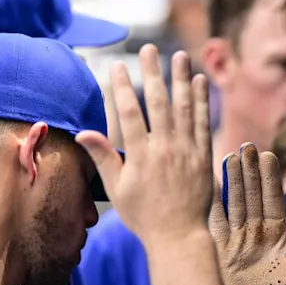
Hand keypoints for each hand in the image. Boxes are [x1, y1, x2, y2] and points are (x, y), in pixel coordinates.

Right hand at [77, 45, 212, 244]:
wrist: (178, 236)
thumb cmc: (143, 215)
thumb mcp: (117, 189)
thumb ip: (103, 158)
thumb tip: (81, 132)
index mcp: (140, 156)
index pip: (129, 113)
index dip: (121, 87)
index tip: (116, 65)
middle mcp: (165, 149)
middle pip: (158, 102)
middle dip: (152, 72)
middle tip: (148, 49)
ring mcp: (187, 151)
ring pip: (184, 107)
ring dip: (181, 79)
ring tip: (179, 55)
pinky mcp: (203, 156)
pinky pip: (203, 122)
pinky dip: (202, 101)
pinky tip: (200, 82)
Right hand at [208, 144, 285, 284]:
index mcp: (274, 235)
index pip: (273, 200)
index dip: (270, 179)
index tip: (269, 155)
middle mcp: (253, 234)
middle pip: (251, 196)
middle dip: (249, 172)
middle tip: (248, 146)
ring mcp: (234, 241)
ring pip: (233, 205)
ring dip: (232, 182)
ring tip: (230, 156)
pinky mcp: (217, 252)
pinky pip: (214, 224)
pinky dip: (212, 204)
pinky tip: (208, 184)